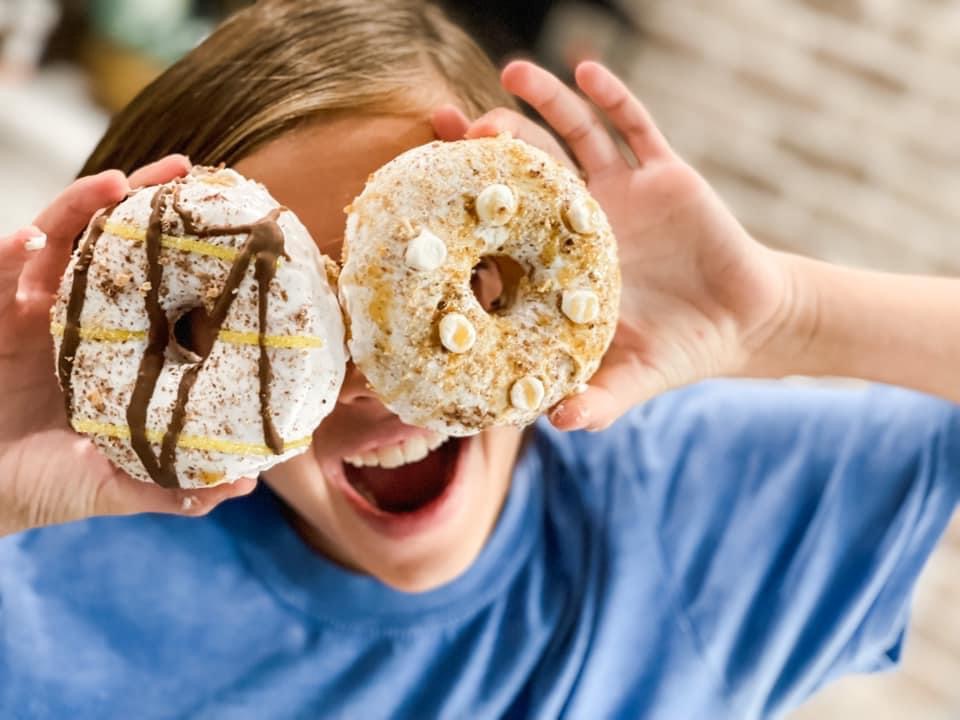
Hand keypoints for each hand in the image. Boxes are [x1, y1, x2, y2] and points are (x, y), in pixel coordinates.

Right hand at [0, 156, 254, 536]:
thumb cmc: (36, 487)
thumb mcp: (113, 487)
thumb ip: (172, 486)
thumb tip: (243, 485)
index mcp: (113, 349)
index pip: (157, 288)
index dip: (190, 258)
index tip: (232, 232)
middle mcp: (76, 319)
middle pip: (114, 246)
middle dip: (148, 206)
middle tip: (189, 173)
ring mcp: (28, 311)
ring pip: (59, 241)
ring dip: (86, 205)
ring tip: (123, 182)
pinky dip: (14, 249)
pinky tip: (33, 237)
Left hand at [433, 61, 793, 430]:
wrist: (738, 324)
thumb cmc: (672, 351)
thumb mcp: (630, 379)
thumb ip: (597, 400)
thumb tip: (556, 424)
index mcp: (562, 262)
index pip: (503, 226)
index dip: (468, 206)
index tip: (426, 184)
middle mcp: (582, 218)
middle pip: (528, 169)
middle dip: (493, 145)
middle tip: (458, 124)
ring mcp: (623, 192)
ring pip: (574, 136)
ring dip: (544, 103)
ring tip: (511, 73)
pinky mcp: (665, 174)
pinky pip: (636, 127)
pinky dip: (613, 98)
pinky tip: (586, 69)